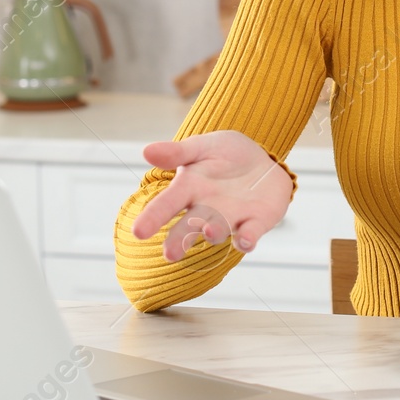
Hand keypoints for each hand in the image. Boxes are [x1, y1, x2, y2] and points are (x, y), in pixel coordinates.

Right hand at [130, 130, 292, 261]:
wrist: (261, 159)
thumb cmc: (224, 155)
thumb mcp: (202, 147)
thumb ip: (177, 152)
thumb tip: (146, 151)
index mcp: (189, 189)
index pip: (167, 203)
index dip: (153, 217)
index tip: (139, 232)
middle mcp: (207, 209)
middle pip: (190, 226)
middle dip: (180, 239)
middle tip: (169, 253)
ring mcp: (231, 218)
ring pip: (220, 230)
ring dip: (215, 232)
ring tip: (208, 231)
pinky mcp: (256, 222)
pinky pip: (250, 233)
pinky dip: (247, 238)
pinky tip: (245, 240)